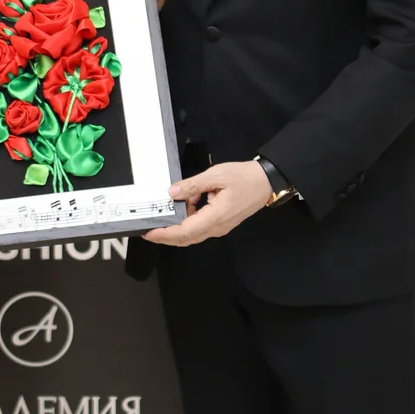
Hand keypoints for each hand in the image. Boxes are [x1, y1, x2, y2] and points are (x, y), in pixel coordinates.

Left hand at [145, 159, 271, 246]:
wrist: (265, 181)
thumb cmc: (244, 177)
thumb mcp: (216, 175)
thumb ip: (192, 185)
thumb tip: (172, 193)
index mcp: (215, 217)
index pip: (184, 232)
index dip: (164, 234)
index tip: (149, 233)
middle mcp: (217, 227)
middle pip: (185, 238)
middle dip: (165, 234)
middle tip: (148, 227)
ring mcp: (219, 227)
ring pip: (192, 233)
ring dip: (179, 223)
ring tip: (173, 204)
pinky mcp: (220, 223)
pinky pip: (200, 226)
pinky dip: (189, 217)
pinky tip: (189, 202)